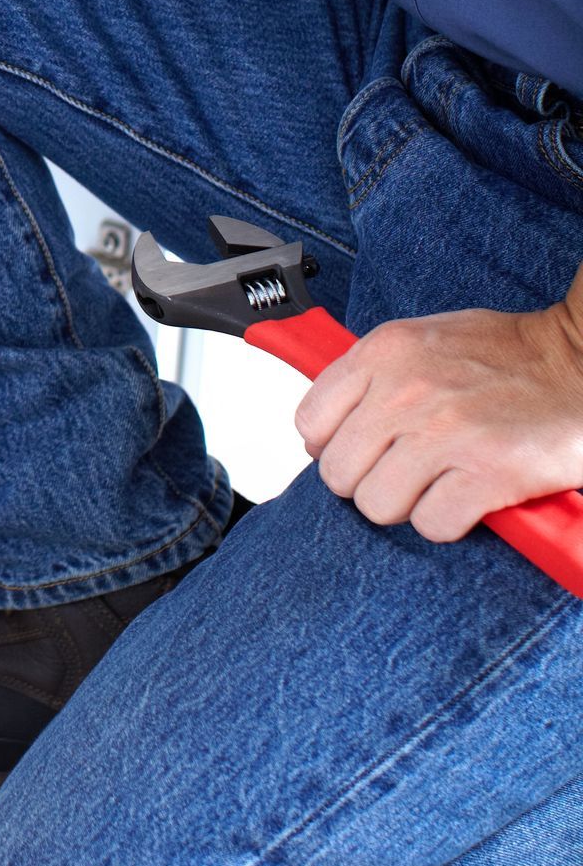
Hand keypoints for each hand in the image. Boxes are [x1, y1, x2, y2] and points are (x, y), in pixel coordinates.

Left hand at [296, 268, 582, 540]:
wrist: (580, 360)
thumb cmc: (507, 354)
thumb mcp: (423, 340)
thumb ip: (372, 377)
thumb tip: (323, 430)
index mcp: (384, 352)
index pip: (310, 423)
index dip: (333, 447)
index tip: (361, 451)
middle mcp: (406, 391)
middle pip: (338, 474)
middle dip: (368, 481)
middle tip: (405, 473)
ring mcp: (446, 432)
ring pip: (377, 505)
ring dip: (408, 505)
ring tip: (439, 483)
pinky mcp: (488, 472)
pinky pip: (431, 524)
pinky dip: (449, 520)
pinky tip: (468, 496)